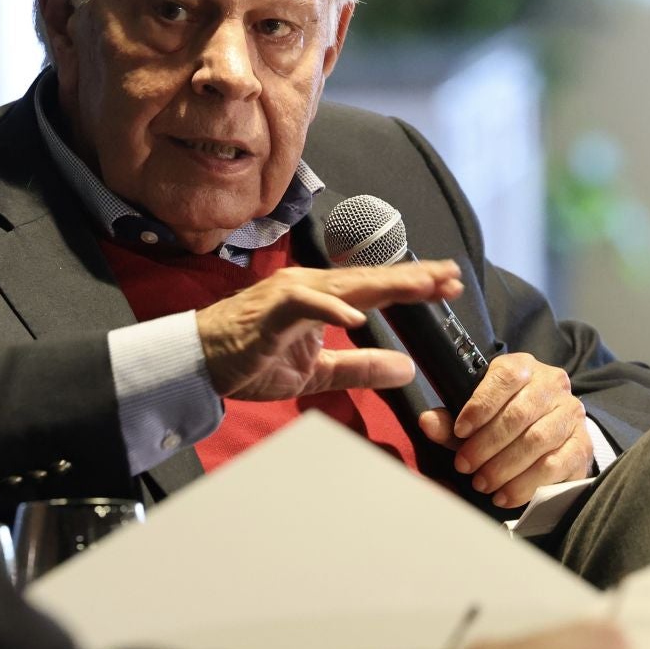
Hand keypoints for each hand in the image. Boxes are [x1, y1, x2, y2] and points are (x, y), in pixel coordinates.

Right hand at [196, 262, 462, 400]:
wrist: (198, 360)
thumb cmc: (249, 359)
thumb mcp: (316, 372)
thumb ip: (360, 368)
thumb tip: (406, 369)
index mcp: (322, 298)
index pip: (376, 289)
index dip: (413, 288)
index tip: (449, 286)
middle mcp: (310, 287)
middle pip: (370, 279)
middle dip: (413, 279)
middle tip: (452, 276)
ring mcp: (290, 293)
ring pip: (346, 284)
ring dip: (385, 284)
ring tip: (421, 287)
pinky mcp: (271, 310)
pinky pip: (305, 304)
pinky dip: (331, 307)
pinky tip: (358, 315)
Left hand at [416, 354, 591, 508]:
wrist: (547, 426)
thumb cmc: (503, 417)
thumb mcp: (474, 414)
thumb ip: (449, 420)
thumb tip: (427, 423)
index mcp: (523, 367)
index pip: (504, 379)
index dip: (480, 406)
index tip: (460, 431)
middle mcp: (552, 385)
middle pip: (519, 415)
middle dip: (487, 445)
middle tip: (465, 467)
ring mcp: (570, 415)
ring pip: (538, 441)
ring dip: (505, 467)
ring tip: (482, 483)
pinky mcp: (582, 445)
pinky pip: (555, 466)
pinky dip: (526, 484)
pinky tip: (505, 495)